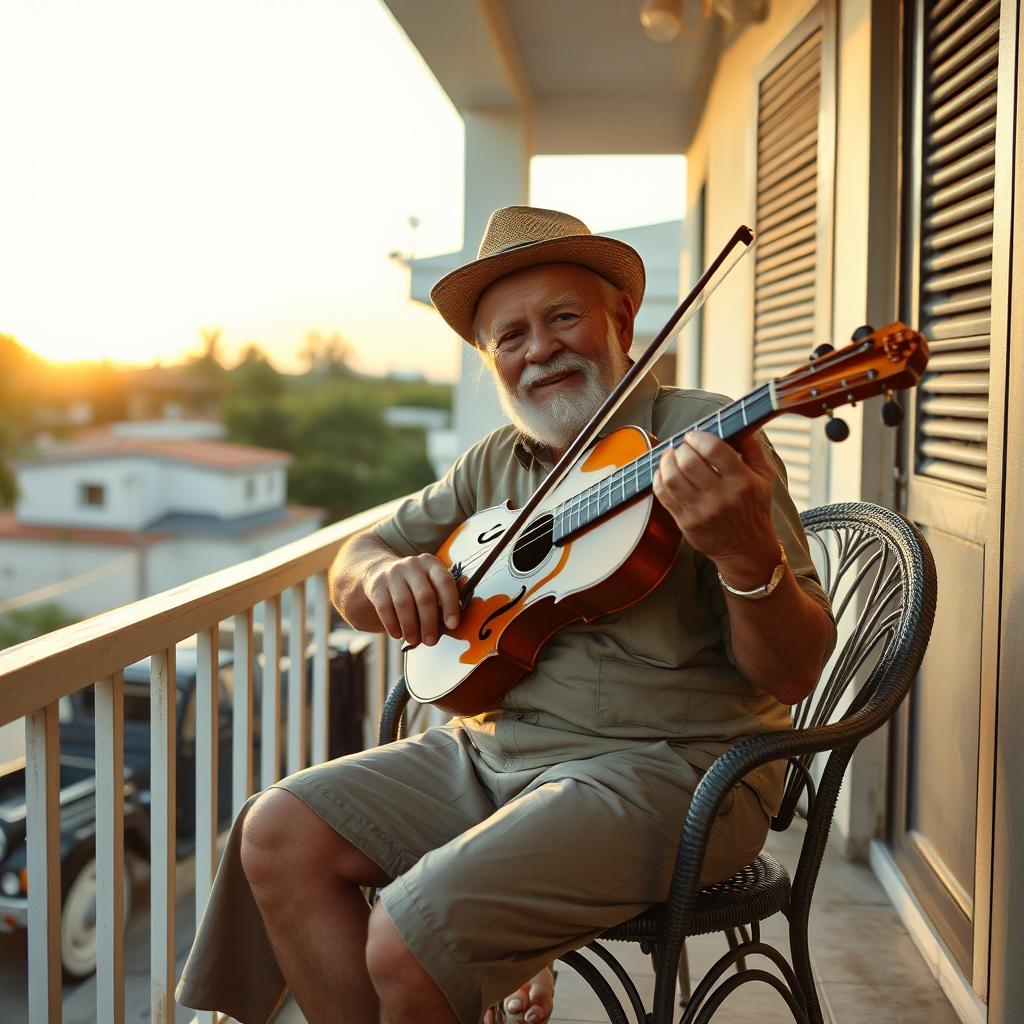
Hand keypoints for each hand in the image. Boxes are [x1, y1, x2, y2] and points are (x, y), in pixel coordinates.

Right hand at [364, 553, 461, 646]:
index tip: (452, 625)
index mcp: (432, 564)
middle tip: (431, 641)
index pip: (445, 582)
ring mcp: (393, 573)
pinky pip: (385, 608)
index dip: (451, 605)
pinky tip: (398, 634)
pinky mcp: (377, 585)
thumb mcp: (431, 583)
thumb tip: (459, 618)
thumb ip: (446, 597)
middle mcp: (413, 565)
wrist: (380, 571)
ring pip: (404, 604)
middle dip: (429, 623)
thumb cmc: (414, 584)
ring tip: (414, 639)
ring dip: (410, 627)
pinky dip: (392, 625)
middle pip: (424, 597)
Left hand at [653, 430, 778, 582]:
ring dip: (666, 460)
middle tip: (682, 446)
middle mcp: (720, 497)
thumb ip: (752, 448)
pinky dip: (659, 478)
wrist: (746, 550)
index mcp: (741, 482)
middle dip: (681, 447)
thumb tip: (736, 423)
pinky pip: (663, 495)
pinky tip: (664, 472)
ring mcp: (700, 511)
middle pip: (689, 462)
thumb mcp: (764, 477)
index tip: (694, 435)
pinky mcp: (685, 522)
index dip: (699, 436)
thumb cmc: (755, 508)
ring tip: (671, 456)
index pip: (714, 449)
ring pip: (672, 478)